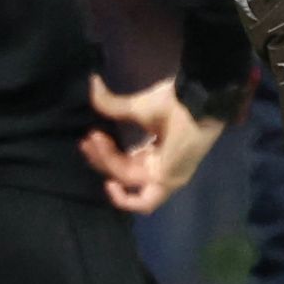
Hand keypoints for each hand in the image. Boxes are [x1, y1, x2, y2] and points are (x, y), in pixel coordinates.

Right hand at [81, 74, 226, 213]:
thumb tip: (93, 82)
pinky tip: (110, 184)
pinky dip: (124, 199)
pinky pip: (143, 201)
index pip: (126, 162)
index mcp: (158, 153)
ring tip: (96, 143)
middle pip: (123, 172)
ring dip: (108, 164)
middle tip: (88, 141)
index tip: (91, 137)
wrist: (194, 102)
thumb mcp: (137, 107)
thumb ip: (113, 104)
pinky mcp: (168, 180)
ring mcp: (167, 177)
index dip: (105, 153)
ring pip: (128, 180)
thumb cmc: (173, 102)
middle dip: (102, 158)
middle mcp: (162, 168)